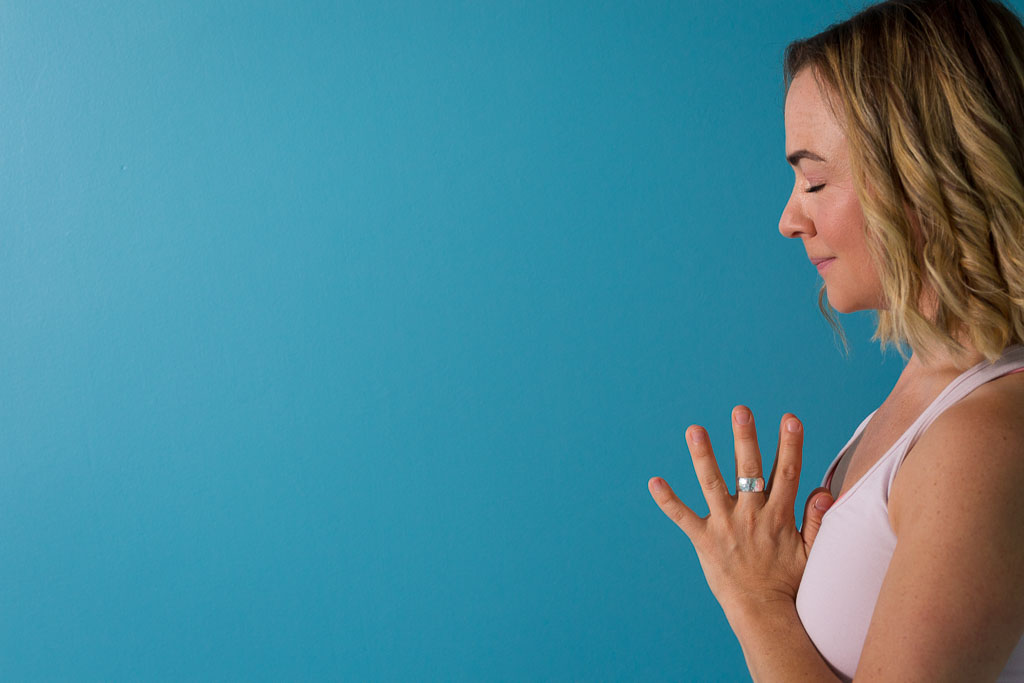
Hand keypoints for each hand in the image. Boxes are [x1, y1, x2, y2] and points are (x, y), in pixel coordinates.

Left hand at [647, 407, 834, 616]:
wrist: (763, 613)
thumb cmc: (789, 583)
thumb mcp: (811, 552)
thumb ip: (817, 520)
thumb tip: (824, 489)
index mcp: (778, 516)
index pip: (786, 472)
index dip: (790, 444)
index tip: (789, 419)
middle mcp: (751, 516)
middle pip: (750, 470)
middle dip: (746, 438)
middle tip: (740, 411)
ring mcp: (725, 525)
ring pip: (713, 484)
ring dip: (703, 456)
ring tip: (695, 429)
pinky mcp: (704, 540)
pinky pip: (683, 517)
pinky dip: (667, 500)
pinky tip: (654, 482)